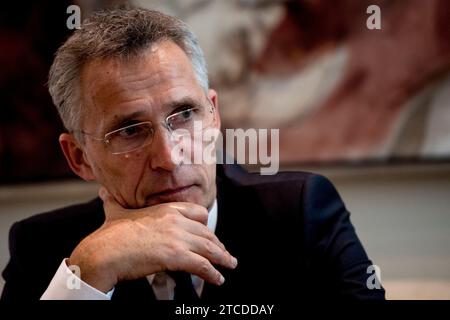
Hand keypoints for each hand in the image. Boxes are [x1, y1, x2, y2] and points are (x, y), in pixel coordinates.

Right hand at [67, 187, 237, 291]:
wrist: (104, 251)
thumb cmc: (109, 234)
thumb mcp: (115, 212)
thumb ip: (113, 202)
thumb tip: (104, 193)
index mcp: (166, 209)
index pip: (198, 212)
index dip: (206, 225)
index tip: (209, 234)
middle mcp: (176, 221)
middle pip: (207, 232)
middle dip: (217, 244)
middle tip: (224, 253)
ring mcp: (178, 238)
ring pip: (209, 248)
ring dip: (223, 258)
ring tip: (230, 265)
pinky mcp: (177, 256)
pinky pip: (202, 265)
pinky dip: (213, 273)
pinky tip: (218, 279)